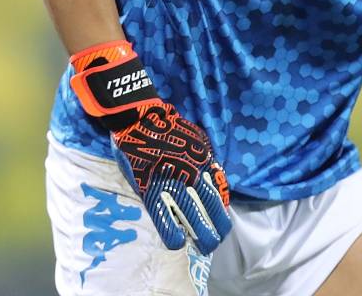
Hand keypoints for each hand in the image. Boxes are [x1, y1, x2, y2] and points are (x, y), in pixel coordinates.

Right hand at [69, 39, 232, 253]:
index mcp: (203, 158)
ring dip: (201, 234)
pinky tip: (178, 243)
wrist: (138, 115)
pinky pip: (163, 215)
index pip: (219, 188)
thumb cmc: (166, 123)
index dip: (221, 207)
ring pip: (192, 214)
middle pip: (210, 205)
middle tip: (218, 240)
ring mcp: (171, 180)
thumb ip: (204, 155)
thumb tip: (214, 171)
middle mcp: (191, 171)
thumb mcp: (195, 136)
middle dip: (217, 226)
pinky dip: (172, 231)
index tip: (223, 219)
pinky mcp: (150, 187)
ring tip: (206, 247)